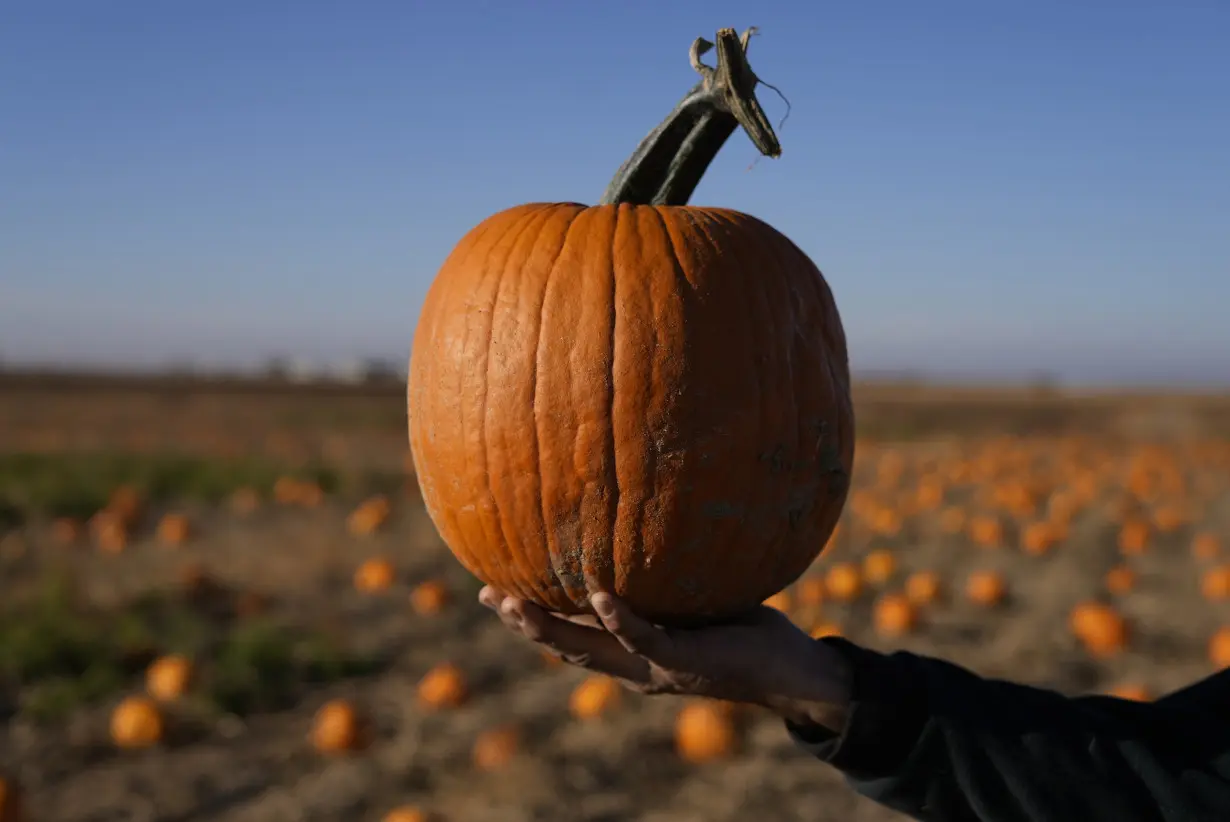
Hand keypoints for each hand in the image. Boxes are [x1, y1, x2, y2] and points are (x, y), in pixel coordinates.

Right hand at [478, 587, 852, 731]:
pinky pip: (642, 638)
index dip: (530, 615)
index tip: (490, 589)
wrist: (790, 672)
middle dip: (523, 624)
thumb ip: (667, 569)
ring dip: (548, 630)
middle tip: (485, 594)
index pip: (571, 632)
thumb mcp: (695, 595)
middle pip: (563, 646)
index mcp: (632, 650)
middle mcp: (633, 666)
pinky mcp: (682, 661)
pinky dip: (618, 618)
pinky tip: (598, 595)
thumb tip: (651, 510)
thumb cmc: (746, 627)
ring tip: (514, 602)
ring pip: (587, 651)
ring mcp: (654, 668)